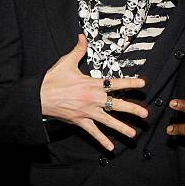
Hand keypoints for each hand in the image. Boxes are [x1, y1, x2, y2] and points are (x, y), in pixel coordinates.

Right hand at [40, 34, 148, 150]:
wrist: (39, 96)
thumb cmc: (53, 80)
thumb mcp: (66, 62)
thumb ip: (78, 50)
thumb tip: (82, 37)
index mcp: (93, 84)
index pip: (116, 83)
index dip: (130, 83)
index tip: (143, 84)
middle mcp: (93, 99)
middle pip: (117, 104)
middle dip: (132, 109)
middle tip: (145, 114)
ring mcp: (87, 112)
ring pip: (108, 121)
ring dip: (121, 127)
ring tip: (133, 134)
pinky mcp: (80, 121)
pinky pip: (93, 132)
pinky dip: (102, 140)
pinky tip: (111, 147)